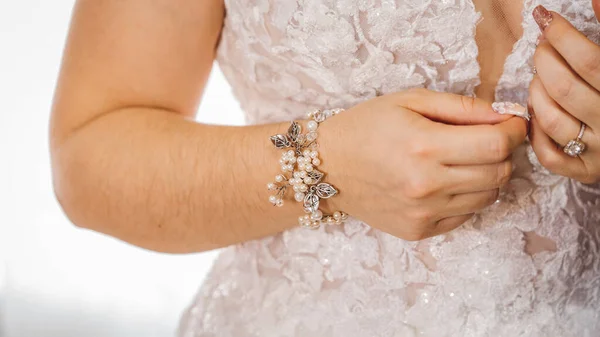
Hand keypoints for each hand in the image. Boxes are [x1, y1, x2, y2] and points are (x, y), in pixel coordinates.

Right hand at [319, 88, 527, 240]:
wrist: (325, 167)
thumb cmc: (365, 127)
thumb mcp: (408, 100)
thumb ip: (460, 107)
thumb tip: (503, 116)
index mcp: (424, 146)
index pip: (496, 144)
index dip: (514, 131)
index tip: (510, 122)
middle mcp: (427, 185)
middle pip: (498, 173)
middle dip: (502, 152)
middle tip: (486, 139)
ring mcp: (423, 213)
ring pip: (488, 197)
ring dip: (486, 176)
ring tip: (463, 161)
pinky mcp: (418, 230)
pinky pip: (465, 216)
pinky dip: (466, 197)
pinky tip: (444, 182)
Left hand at [528, 5, 599, 183]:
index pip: (588, 61)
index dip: (561, 36)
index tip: (544, 18)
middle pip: (564, 88)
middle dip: (544, 61)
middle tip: (542, 49)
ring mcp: (599, 151)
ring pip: (551, 119)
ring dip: (535, 93)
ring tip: (539, 78)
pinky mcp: (585, 172)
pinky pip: (549, 155)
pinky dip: (536, 133)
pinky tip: (539, 113)